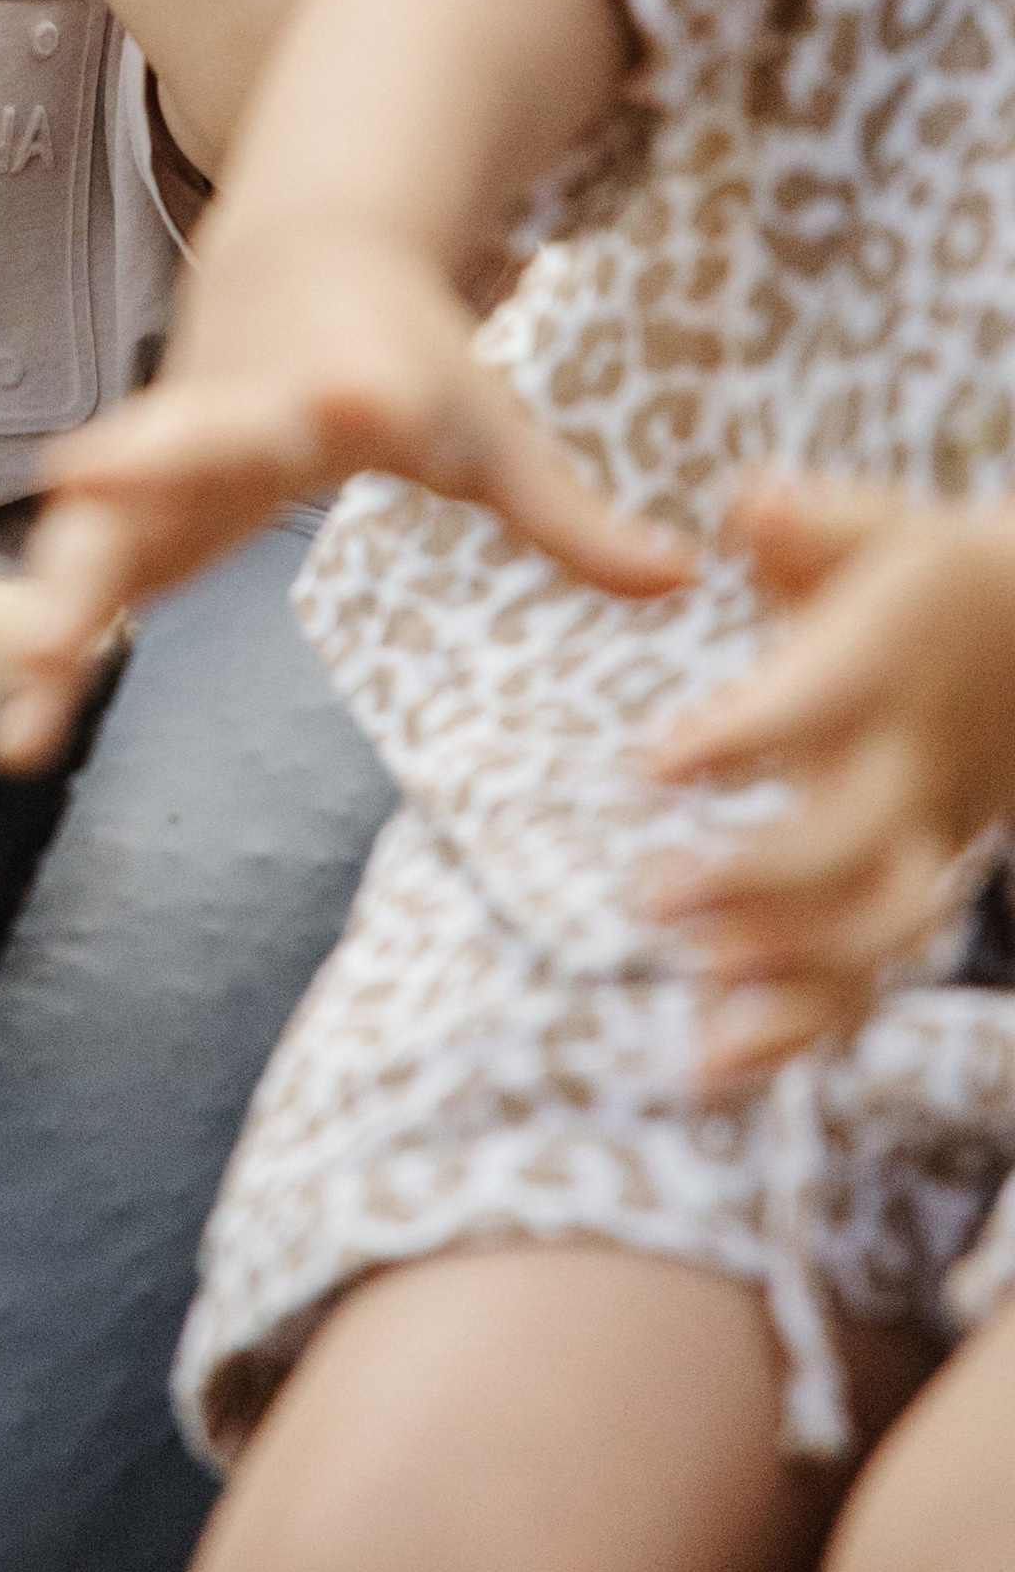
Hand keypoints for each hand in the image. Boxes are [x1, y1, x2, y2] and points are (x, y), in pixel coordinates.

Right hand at [0, 215, 687, 769]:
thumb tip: (682, 581)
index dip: (341, 396)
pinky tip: (18, 743)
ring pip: (99, 522)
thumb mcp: (491, 429)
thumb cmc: (406, 353)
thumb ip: (569, 517)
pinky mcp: (133, 500)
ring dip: (59, 600)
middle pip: (179, 437)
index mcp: (338, 380)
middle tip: (80, 490)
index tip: (343, 396)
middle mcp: (236, 406)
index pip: (339, 388)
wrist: (299, 262)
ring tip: (23, 700)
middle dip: (132, 469)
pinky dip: (53, 651)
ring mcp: (168, 451)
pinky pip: (83, 577)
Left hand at [643, 472, 1014, 1085]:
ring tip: (696, 997)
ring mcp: (920, 849)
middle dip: (755, 885)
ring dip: (785, 980)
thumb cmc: (920, 580)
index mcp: (886, 675)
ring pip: (873, 940)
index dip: (739, 740)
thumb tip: (752, 500)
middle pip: (851, 851)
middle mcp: (912, 774)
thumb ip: (809, 524)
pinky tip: (707, 1071)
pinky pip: (864, 985)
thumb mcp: (876, 529)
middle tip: (651, 896)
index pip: (814, 710)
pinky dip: (795, 1037)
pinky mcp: (907, 895)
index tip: (650, 765)